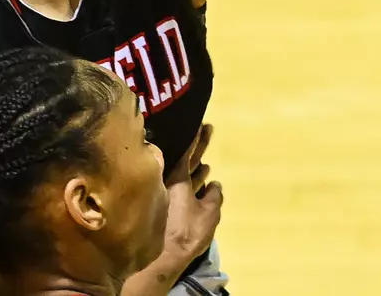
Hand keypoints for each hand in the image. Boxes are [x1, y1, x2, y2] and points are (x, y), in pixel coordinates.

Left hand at [159, 124, 223, 271]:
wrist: (166, 256)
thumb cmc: (187, 230)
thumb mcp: (210, 212)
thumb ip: (215, 195)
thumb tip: (215, 184)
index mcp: (177, 177)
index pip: (186, 150)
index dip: (195, 137)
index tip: (201, 123)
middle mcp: (169, 182)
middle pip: (185, 159)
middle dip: (197, 146)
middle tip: (207, 130)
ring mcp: (169, 195)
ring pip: (183, 175)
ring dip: (195, 166)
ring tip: (205, 158)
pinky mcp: (169, 208)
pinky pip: (182, 188)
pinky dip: (192, 182)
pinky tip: (202, 181)